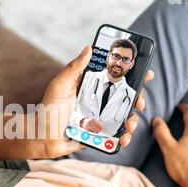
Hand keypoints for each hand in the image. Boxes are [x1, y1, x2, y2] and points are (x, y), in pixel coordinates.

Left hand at [39, 46, 153, 157]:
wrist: (41, 136)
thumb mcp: (60, 85)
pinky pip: (116, 135)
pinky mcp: (99, 134)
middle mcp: (98, 101)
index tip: (146, 73)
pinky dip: (124, 137)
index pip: (115, 77)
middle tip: (139, 102)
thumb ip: (74, 68)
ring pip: (124, 117)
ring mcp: (100, 118)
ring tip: (130, 124)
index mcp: (91, 86)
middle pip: (125, 97)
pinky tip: (124, 139)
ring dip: (133, 120)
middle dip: (138, 99)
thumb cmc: (48, 108)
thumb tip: (89, 47)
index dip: (133, 74)